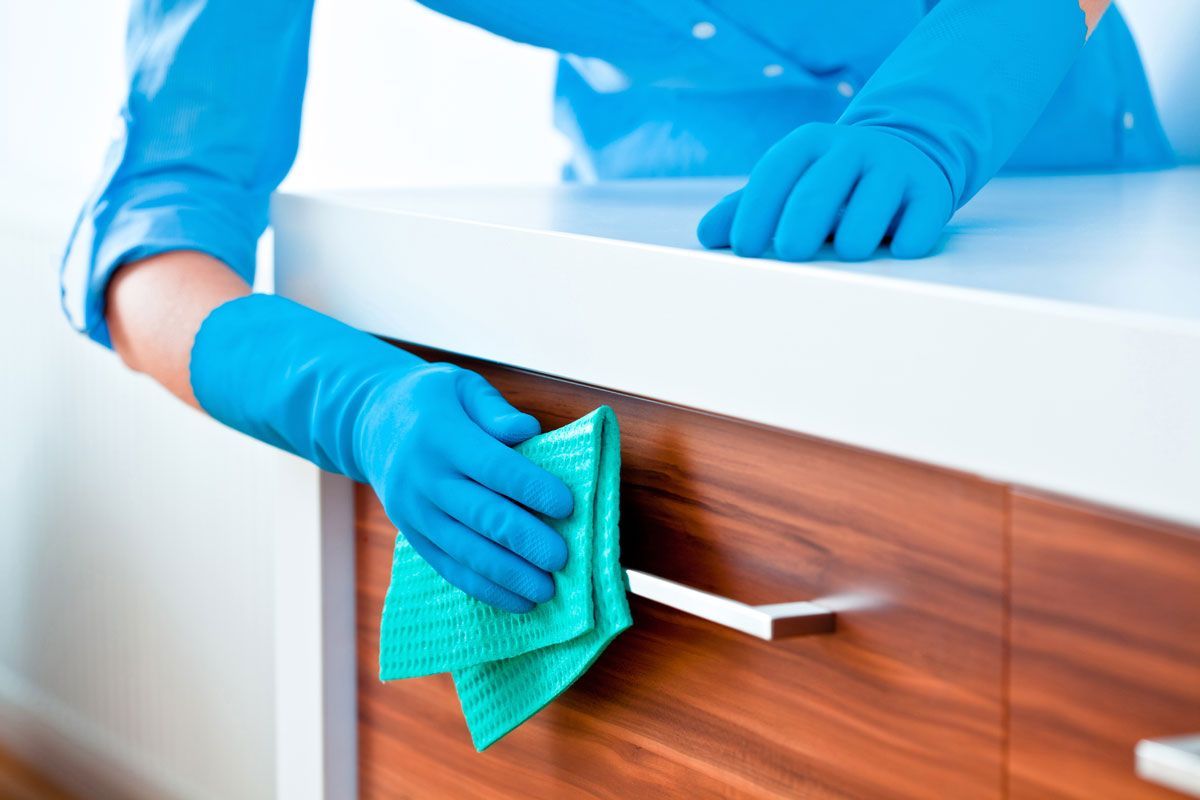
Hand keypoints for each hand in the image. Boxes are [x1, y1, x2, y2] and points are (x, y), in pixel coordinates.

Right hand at [355, 363, 573, 612]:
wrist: (370, 422)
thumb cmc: (432, 400)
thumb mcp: (462, 386)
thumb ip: (495, 410)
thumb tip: (528, 431)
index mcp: (441, 435)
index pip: (492, 466)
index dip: (530, 487)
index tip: (567, 505)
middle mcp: (424, 478)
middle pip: (480, 514)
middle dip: (524, 540)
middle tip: (561, 558)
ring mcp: (414, 512)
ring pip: (465, 550)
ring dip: (508, 574)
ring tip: (546, 590)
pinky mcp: (413, 536)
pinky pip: (450, 567)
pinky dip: (484, 588)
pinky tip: (518, 602)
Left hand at [697, 123, 951, 261]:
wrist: (907, 154)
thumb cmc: (830, 184)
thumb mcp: (788, 185)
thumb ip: (745, 208)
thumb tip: (706, 237)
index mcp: (808, 145)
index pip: (775, 173)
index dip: (755, 211)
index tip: (743, 249)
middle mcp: (852, 149)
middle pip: (818, 188)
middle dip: (800, 224)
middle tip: (790, 254)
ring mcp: (894, 168)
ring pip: (871, 205)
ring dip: (854, 238)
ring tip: (847, 252)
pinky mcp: (931, 192)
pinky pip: (919, 221)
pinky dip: (905, 241)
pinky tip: (895, 250)